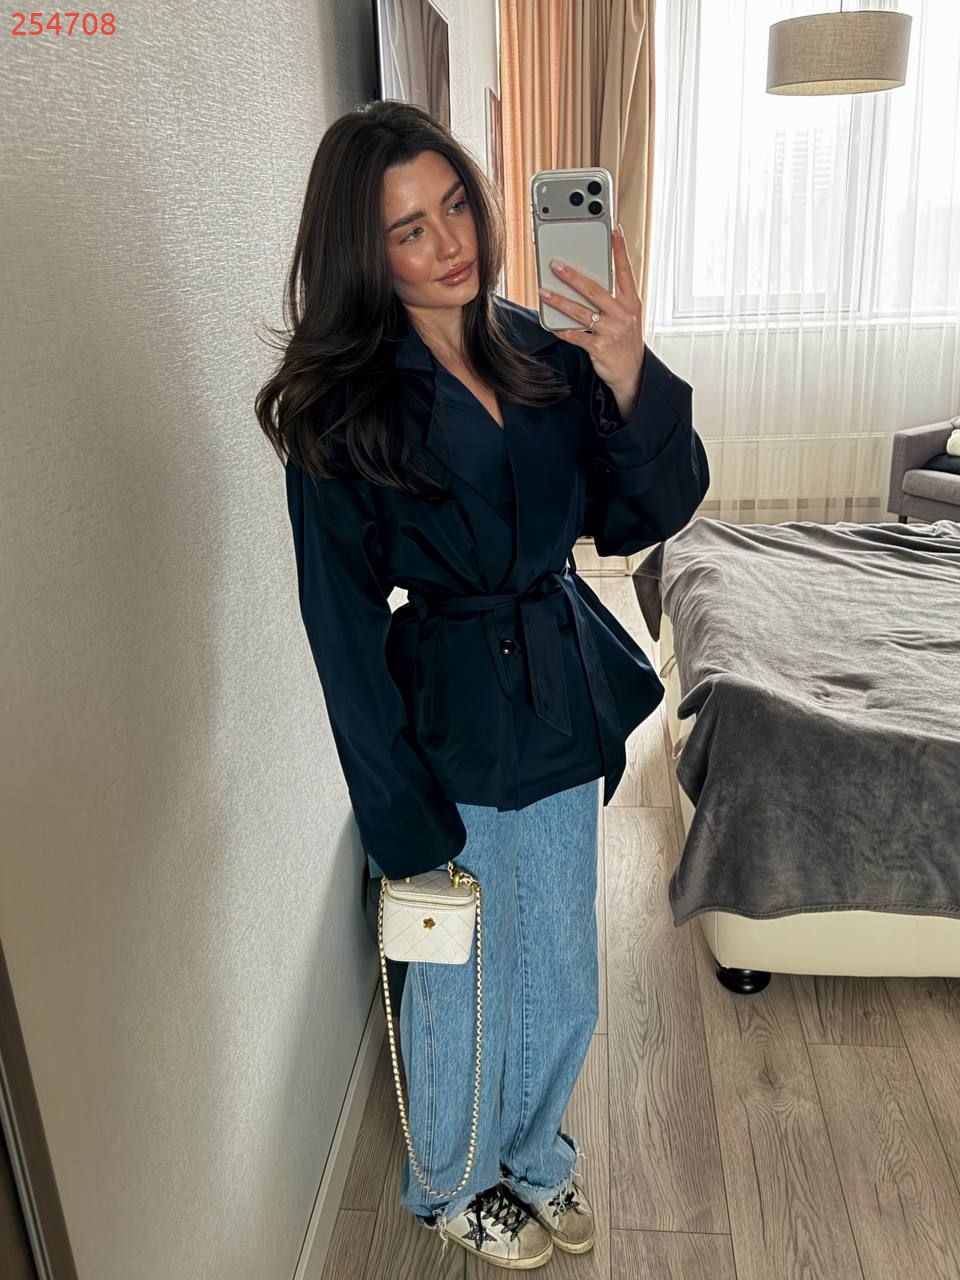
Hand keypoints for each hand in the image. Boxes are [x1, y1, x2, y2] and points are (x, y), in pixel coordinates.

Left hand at [539, 224, 645, 416]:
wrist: (632, 374)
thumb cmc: (626, 343)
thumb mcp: (628, 318)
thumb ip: (614, 301)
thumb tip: (588, 285)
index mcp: (631, 303)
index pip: (625, 272)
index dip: (620, 250)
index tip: (615, 230)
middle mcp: (622, 314)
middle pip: (594, 290)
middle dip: (573, 276)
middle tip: (556, 265)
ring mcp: (611, 331)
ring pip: (580, 311)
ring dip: (559, 301)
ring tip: (544, 292)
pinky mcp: (599, 347)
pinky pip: (575, 335)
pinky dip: (561, 329)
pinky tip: (551, 323)